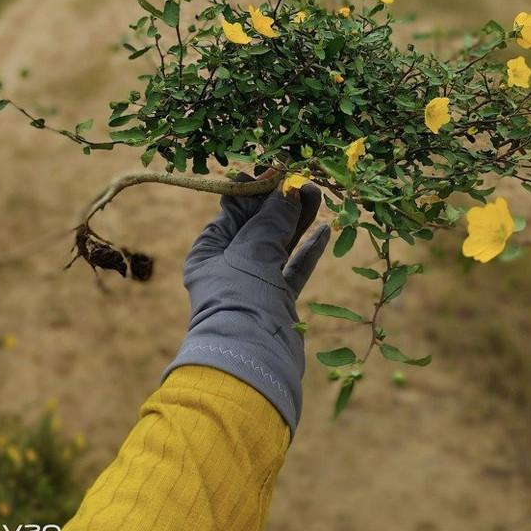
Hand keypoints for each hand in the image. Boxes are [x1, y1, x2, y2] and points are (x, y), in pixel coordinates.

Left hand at [161, 172, 330, 437]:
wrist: (252, 360)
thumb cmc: (241, 298)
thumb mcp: (253, 250)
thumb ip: (272, 218)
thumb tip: (288, 190)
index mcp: (208, 252)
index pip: (231, 211)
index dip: (254, 190)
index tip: (277, 170)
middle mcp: (228, 267)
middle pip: (258, 226)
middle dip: (280, 203)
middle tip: (305, 181)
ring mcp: (254, 285)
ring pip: (279, 245)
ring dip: (297, 221)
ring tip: (318, 196)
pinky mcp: (277, 301)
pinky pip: (294, 268)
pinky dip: (307, 250)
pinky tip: (323, 231)